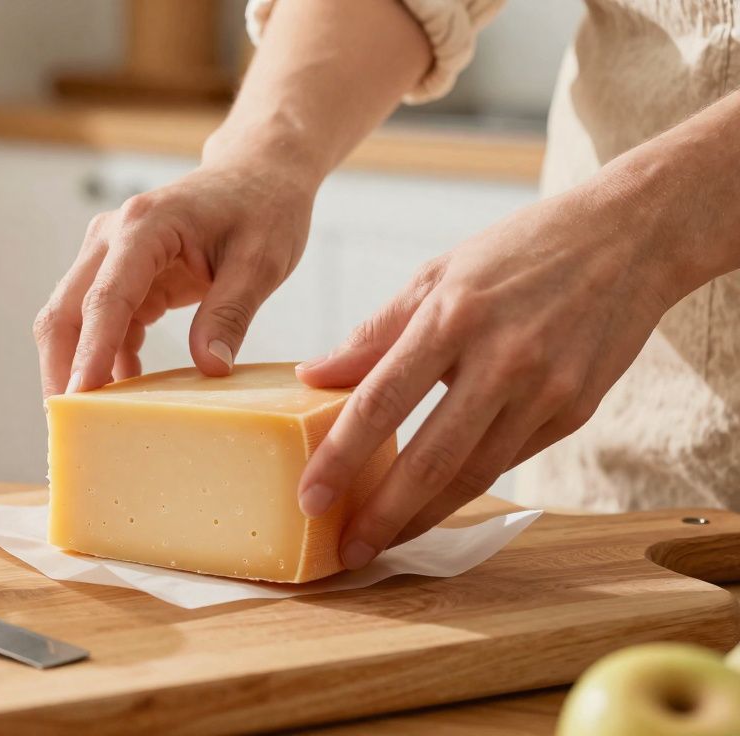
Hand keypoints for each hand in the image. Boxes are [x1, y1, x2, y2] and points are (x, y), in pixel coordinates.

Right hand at [34, 144, 316, 396]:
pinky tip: (125, 390)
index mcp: (146, 226)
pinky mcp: (120, 272)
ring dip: (78, 367)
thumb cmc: (264, 208)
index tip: (79, 399)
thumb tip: (209, 369)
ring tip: (91, 422)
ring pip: (72, 318)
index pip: (106, 298)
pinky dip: (106, 357)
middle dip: (62, 369)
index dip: (91, 352)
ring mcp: (110, 253)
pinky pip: (100, 322)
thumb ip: (230, 313)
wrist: (258, 173)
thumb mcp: (261, 261)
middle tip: (70, 427)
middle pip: (66, 310)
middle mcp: (113, 235)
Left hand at [296, 176, 678, 568]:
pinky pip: (509, 460)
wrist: (630, 238)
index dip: (341, 457)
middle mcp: (501, 359)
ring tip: (383, 543)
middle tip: (344, 552)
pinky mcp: (575, 411)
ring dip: (424, 516)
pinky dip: (467, 489)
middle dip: (382, 514)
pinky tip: (434, 506)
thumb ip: (375, 332)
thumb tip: (313, 375)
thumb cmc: (520, 251)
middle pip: (431, 457)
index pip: (381, 400)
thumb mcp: (438, 274)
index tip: (309, 497)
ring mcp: (545, 390)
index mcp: (452, 317)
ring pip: (475, 474)